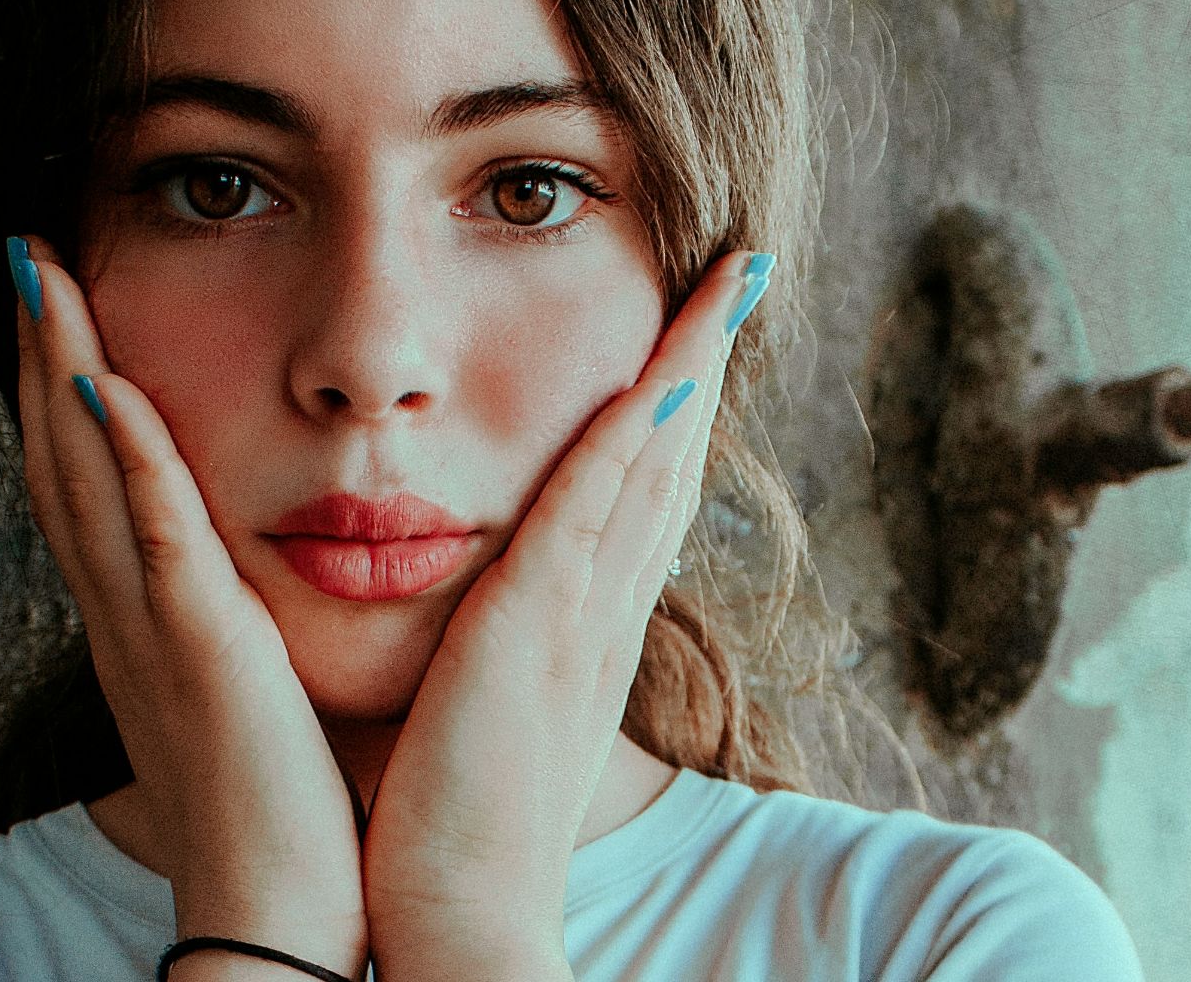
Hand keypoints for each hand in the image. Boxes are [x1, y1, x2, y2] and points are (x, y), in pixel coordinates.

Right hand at [8, 236, 367, 976]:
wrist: (278, 906)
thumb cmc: (276, 800)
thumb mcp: (236, 686)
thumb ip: (223, 615)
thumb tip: (234, 566)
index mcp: (136, 620)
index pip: (81, 480)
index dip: (56, 386)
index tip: (54, 299)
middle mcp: (121, 614)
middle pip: (58, 458)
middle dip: (37, 351)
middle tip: (26, 252)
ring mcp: (152, 630)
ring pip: (85, 478)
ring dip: (59, 371)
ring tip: (44, 275)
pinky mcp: (201, 652)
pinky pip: (154, 540)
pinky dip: (126, 458)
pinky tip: (110, 380)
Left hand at [361, 250, 768, 978]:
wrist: (458, 918)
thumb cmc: (452, 816)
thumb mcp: (485, 706)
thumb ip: (497, 643)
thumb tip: (484, 598)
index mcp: (583, 627)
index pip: (640, 493)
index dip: (671, 406)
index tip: (689, 329)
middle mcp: (601, 613)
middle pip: (670, 462)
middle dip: (704, 360)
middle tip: (737, 273)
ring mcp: (577, 621)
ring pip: (650, 467)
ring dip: (688, 366)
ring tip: (723, 281)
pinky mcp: (535, 636)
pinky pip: (590, 515)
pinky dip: (628, 439)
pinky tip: (654, 371)